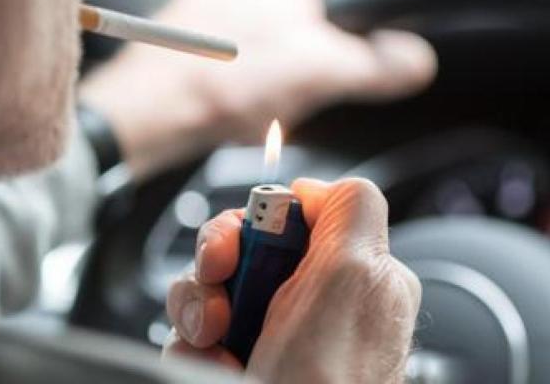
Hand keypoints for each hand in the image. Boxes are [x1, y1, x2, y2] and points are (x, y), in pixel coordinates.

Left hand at [79, 0, 436, 177]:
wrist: (148, 115)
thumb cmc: (226, 86)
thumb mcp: (320, 74)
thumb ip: (378, 64)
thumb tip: (419, 60)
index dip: (364, 36)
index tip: (354, 70)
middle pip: (318, 15)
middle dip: (321, 55)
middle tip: (305, 90)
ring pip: (284, 33)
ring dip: (288, 67)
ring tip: (267, 97)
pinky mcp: (199, 24)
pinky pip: (249, 47)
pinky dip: (255, 73)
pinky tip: (244, 98)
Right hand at [164, 178, 420, 383]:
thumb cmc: (328, 383)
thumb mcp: (359, 274)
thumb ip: (353, 206)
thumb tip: (319, 185)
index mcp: (357, 275)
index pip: (300, 214)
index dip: (266, 215)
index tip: (252, 232)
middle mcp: (315, 305)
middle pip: (246, 247)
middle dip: (219, 259)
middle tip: (220, 281)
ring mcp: (273, 341)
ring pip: (210, 290)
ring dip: (197, 309)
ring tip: (217, 341)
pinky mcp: (237, 369)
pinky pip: (193, 341)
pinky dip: (191, 352)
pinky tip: (212, 369)